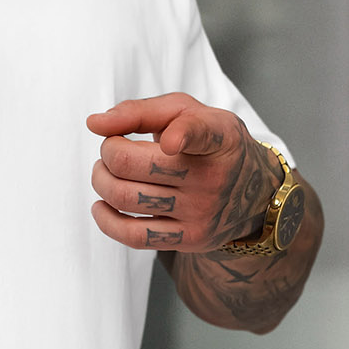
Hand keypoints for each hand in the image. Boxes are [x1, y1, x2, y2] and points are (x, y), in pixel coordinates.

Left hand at [85, 93, 281, 252]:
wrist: (253, 192)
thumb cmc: (207, 142)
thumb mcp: (186, 112)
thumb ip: (139, 111)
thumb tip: (94, 124)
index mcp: (216, 136)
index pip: (198, 134)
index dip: (180, 136)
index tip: (168, 142)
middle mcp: (211, 176)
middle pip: (130, 164)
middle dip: (107, 152)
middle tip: (112, 148)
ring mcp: (201, 211)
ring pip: (124, 197)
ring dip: (101, 180)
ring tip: (106, 172)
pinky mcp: (190, 238)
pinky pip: (134, 236)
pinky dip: (106, 220)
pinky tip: (102, 205)